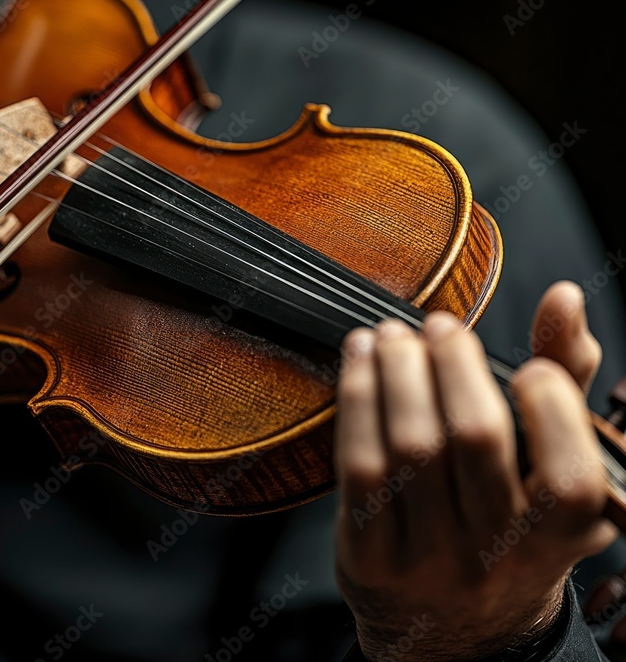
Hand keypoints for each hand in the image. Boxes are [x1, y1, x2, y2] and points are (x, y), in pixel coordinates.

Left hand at [334, 281, 615, 659]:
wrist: (451, 624)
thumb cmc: (508, 525)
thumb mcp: (553, 468)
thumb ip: (567, 382)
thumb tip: (565, 298)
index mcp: (559, 537)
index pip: (567, 476)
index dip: (550, 409)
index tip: (529, 368)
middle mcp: (494, 553)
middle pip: (474, 440)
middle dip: (453, 365)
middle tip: (440, 325)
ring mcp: (427, 558)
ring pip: (409, 446)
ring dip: (396, 372)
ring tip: (391, 335)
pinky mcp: (369, 554)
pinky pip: (357, 466)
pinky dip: (356, 400)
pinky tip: (358, 362)